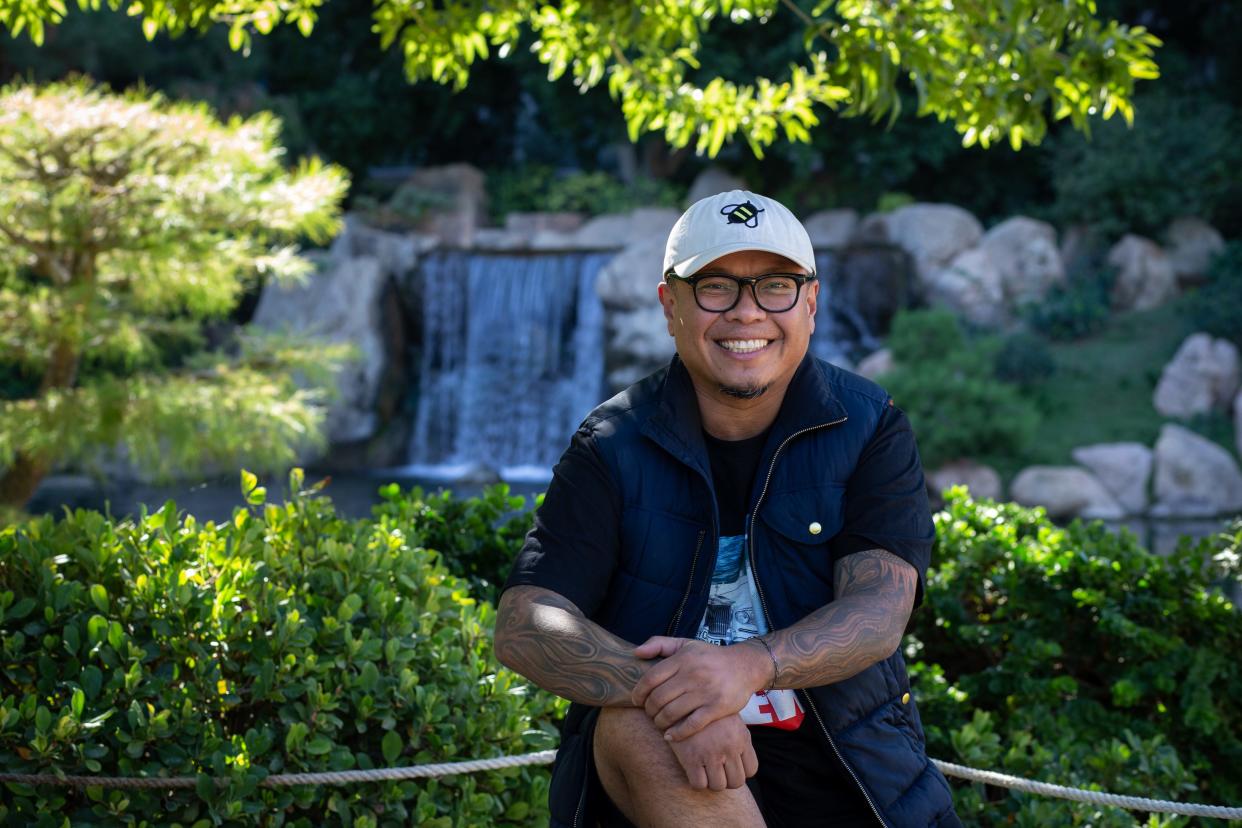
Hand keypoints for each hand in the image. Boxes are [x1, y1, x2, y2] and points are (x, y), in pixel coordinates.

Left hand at [632, 636, 769, 740]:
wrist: (745, 666)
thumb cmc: (710, 657)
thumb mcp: (686, 644)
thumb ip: (660, 644)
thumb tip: (636, 653)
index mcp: (683, 659)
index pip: (651, 678)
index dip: (639, 693)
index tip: (636, 700)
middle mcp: (693, 674)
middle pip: (658, 698)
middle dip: (649, 710)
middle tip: (650, 713)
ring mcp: (705, 692)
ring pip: (671, 713)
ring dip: (660, 722)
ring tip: (659, 723)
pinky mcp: (717, 708)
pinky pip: (691, 725)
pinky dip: (677, 733)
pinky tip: (670, 736)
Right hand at [667, 714, 758, 790]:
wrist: (681, 700)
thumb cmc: (708, 712)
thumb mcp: (731, 721)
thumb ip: (740, 740)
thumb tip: (743, 763)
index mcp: (741, 737)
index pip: (751, 769)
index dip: (740, 771)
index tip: (730, 766)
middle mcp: (729, 747)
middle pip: (736, 781)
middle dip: (727, 780)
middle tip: (717, 771)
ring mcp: (710, 754)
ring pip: (718, 786)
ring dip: (712, 782)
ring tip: (705, 770)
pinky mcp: (691, 758)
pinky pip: (699, 784)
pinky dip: (697, 782)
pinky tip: (693, 770)